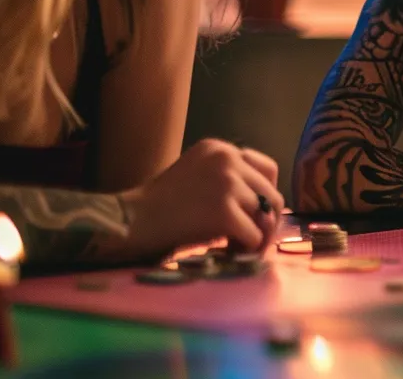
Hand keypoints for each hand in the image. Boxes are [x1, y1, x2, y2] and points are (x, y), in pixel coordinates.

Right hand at [120, 139, 284, 257]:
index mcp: (220, 148)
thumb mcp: (198, 175)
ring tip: (235, 246)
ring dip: (256, 236)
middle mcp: (228, 160)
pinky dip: (247, 249)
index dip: (265, 194)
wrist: (131, 220)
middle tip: (250, 239)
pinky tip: (228, 253)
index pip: (267, 168)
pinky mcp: (225, 212)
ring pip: (266, 216)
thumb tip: (268, 206)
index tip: (255, 213)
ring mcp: (227, 185)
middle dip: (265, 220)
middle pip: (271, 194)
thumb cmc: (161, 205)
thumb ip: (229, 179)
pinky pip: (255, 236)